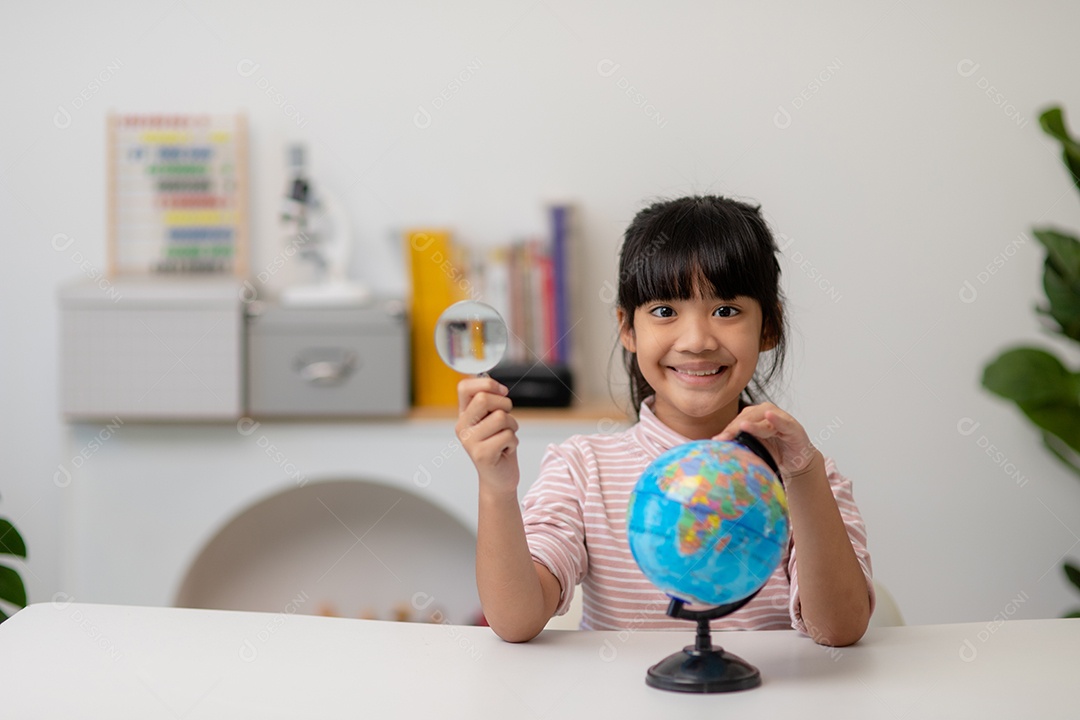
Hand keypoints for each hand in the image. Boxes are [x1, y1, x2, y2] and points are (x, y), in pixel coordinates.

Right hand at [456, 377, 519, 493]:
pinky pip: (508, 436)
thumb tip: (494, 384)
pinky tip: (505, 450)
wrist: (499, 479)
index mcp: (464, 414)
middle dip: (505, 405)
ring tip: (506, 437)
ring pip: (501, 417)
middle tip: (507, 420)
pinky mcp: (481, 454)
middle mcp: (462, 426)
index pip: (464, 387)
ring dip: (512, 426)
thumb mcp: (493, 419)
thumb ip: (490, 401)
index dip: (487, 383)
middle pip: (484, 398)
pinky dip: (514, 442)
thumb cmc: (499, 446)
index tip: (501, 392)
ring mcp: (469, 441)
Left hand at [714, 402, 819, 477]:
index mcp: (752, 416)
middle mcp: (764, 412)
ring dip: (754, 425)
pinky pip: (784, 422)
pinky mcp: (793, 426)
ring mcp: (779, 418)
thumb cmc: (773, 451)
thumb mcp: (754, 449)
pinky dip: (777, 419)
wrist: (796, 460)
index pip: (737, 422)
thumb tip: (716, 451)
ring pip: (763, 421)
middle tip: (723, 438)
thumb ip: (739, 446)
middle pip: (747, 418)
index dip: (727, 431)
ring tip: (742, 427)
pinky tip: (770, 415)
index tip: (715, 440)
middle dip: (735, 429)